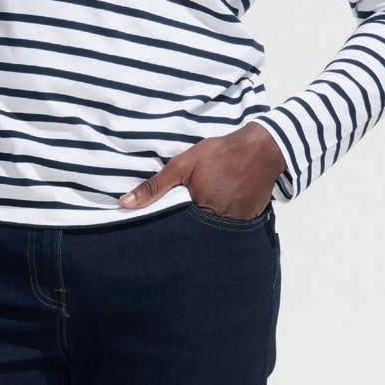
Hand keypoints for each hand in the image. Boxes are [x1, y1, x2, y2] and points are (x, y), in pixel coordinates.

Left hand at [119, 123, 286, 219]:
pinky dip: (222, 222)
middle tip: (183, 217)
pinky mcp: (248, 222)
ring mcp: (236, 226)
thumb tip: (125, 203)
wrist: (260, 150)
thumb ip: (155, 186)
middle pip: (195, 234)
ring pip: (213, 234)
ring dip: (205, 227)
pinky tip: (219, 207)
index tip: (159, 230)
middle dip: (187, 231)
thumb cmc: (219, 154)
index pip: (177, 231)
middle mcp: (219, 224)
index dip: (169, 228)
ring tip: (202, 212)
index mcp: (200, 211)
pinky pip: (230, 229)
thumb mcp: (183, 164)